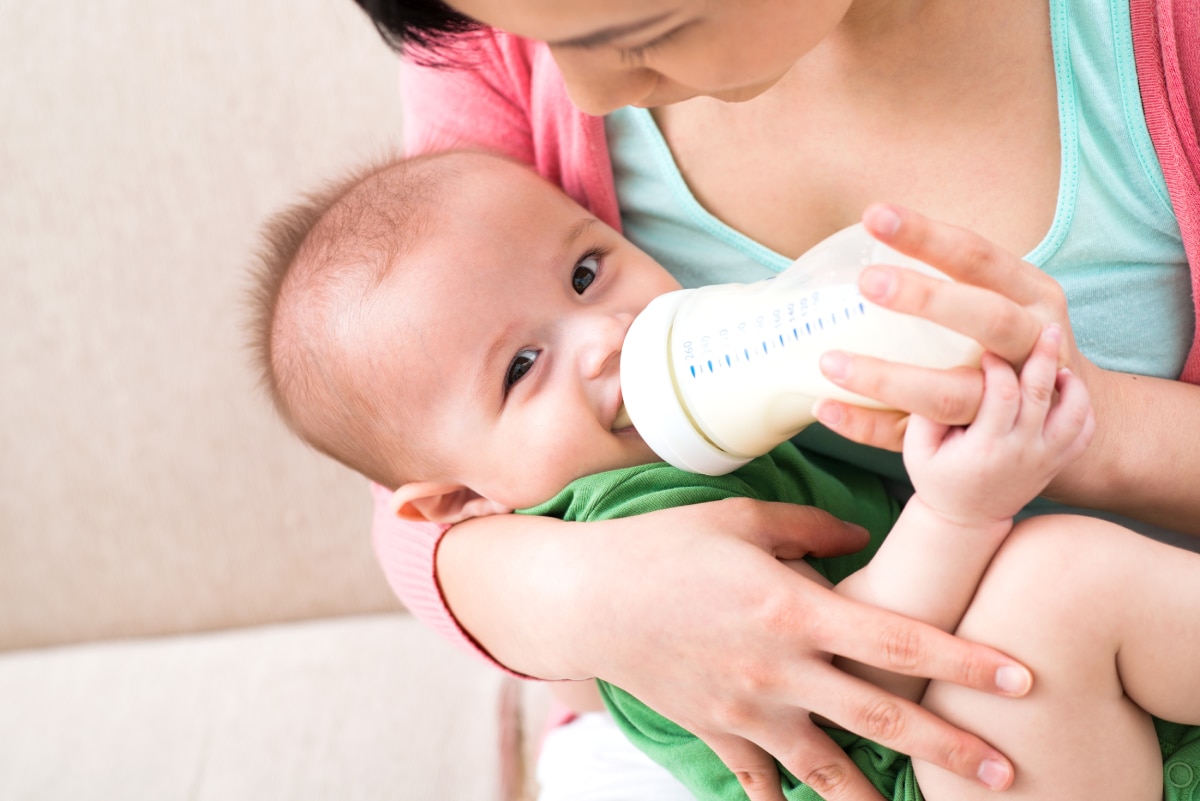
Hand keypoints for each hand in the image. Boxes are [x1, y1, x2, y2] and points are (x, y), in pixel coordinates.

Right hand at [445, 501, 1032, 800]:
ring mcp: (747, 711)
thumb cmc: (663, 546)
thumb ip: (807, 528)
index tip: (1018, 677)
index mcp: (791, 610)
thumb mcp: (738, 520)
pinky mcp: (716, 732)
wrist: (586, 597)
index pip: (896, 641)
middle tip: (1004, 773)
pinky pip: (760, 782)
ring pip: (828, 771)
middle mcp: (779, 671)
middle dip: (949, 748)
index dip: (962, 660)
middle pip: (881, 720)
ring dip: (878, 797)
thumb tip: (859, 534)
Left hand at [814, 204, 1099, 459]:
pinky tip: (826, 408)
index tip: (875, 217)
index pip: (980, 257)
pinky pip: (919, 436)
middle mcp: (1032, 345)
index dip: (929, 236)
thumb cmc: (1015, 340)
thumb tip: (868, 235)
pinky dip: (869, 426)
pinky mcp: (979, 442)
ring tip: (830, 362)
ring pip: (952, 394)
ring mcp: (1011, 402)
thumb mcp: (1010, 297)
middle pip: (988, 319)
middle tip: (866, 281)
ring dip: (888, 380)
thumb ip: (959, 278)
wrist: (1073, 418)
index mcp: (1033, 296)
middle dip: (928, 299)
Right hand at [903, 324, 1095, 527]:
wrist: (966, 520)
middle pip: (1042, 395)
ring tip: (1058, 363)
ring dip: (1072, 384)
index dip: (999, 366)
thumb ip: (926, 412)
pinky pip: (1084, 432)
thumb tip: (943, 373)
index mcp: (986, 448)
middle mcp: (1022, 453)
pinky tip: (1066, 388)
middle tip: (1046, 329)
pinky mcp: (1056, 463)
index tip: (987, 350)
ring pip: (1074, 414)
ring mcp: (1045, 459)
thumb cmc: (937, 478)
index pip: (1004, 394)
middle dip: (1044, 357)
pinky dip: (1083, 407)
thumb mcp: (916, 449)